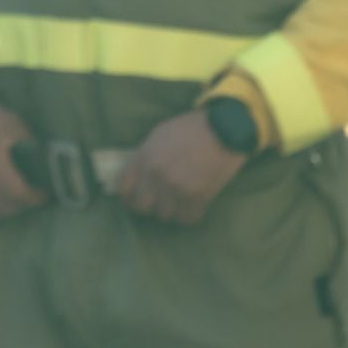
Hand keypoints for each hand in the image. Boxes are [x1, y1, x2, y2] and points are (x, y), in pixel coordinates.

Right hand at [0, 106, 47, 220]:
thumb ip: (30, 147)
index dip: (35, 197)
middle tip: (31, 196)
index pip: (18, 192)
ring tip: (15, 199)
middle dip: (23, 204)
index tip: (43, 193)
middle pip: (6, 206)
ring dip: (8, 209)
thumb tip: (48, 167)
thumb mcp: (12, 125)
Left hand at [116, 110, 246, 225]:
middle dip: (147, 206)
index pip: (123, 187)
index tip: (131, 198)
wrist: (223, 130)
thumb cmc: (189, 128)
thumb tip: (137, 174)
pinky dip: (187, 215)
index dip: (126, 196)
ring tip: (175, 203)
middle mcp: (157, 175)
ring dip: (169, 210)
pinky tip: (189, 208)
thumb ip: (145, 155)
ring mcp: (178, 188)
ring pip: (165, 215)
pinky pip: (187, 218)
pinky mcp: (200, 197)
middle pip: (142, 207)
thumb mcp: (157, 135)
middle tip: (155, 202)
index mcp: (144, 157)